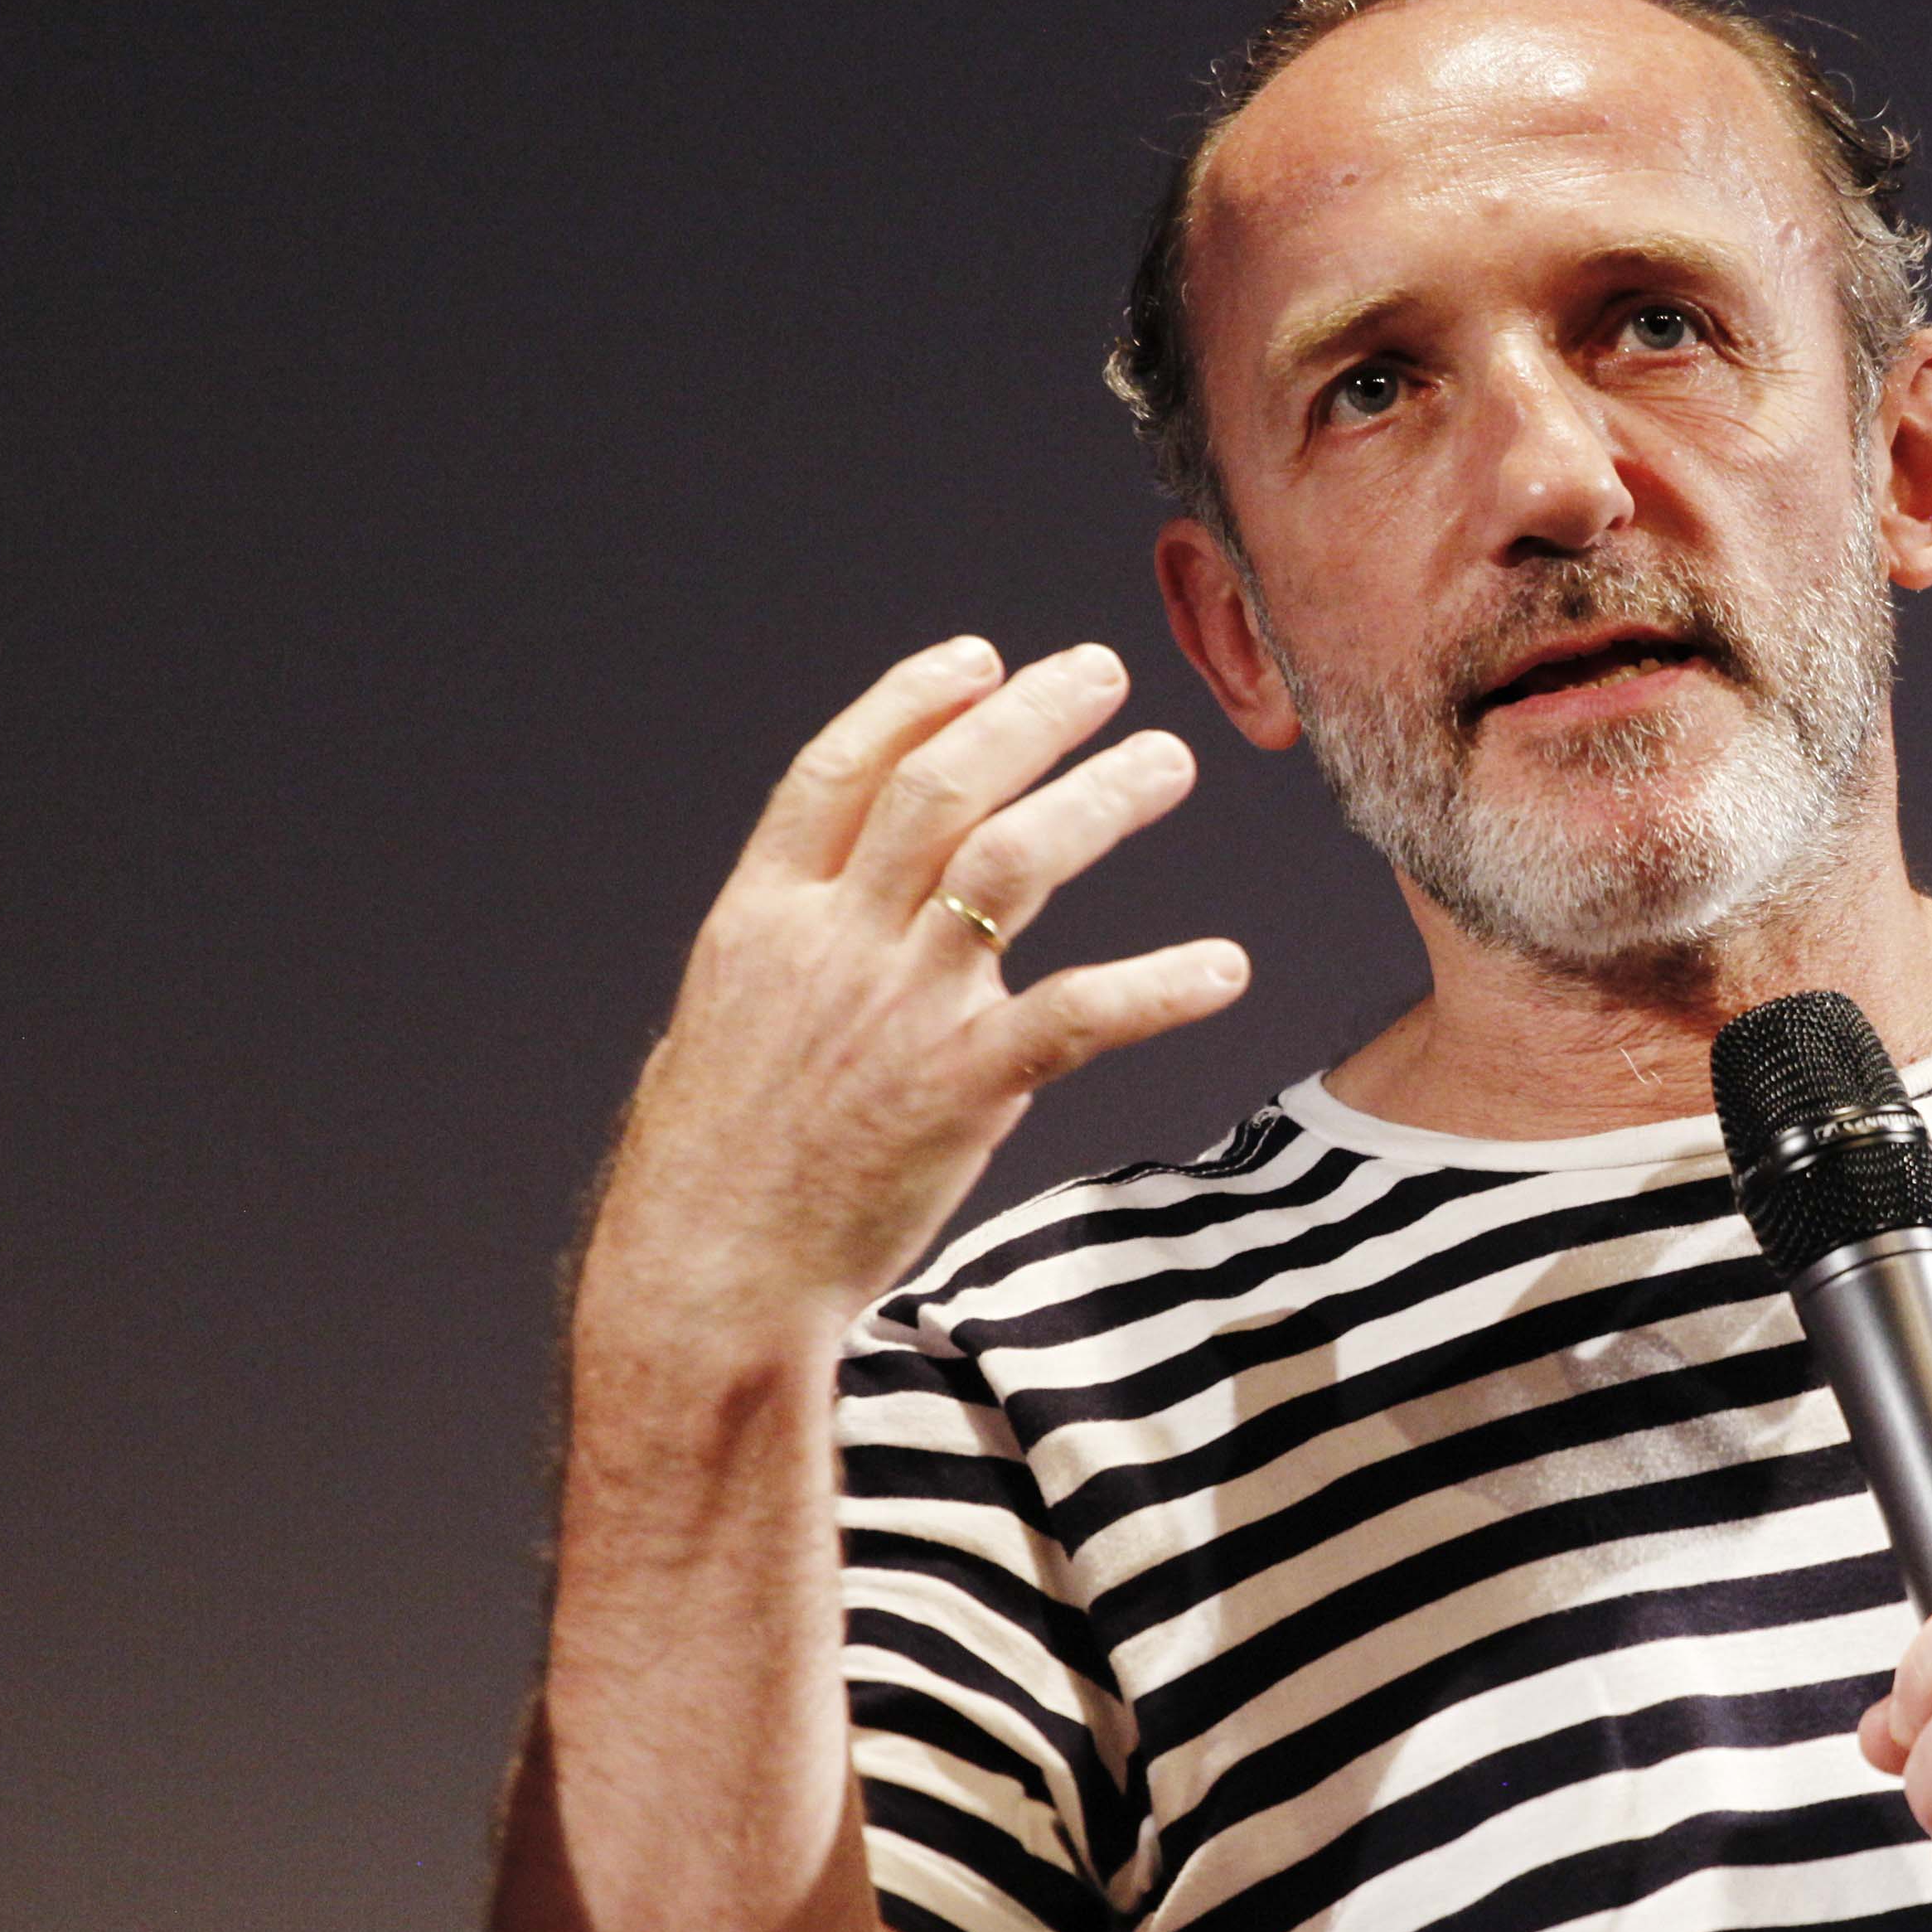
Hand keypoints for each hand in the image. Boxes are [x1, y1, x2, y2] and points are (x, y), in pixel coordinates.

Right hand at [581, 637, 1247, 1346]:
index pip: (840, 771)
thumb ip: (790, 953)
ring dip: (1100, 798)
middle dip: (1027, 716)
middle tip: (1102, 673)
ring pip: (1012, 860)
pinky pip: (1080, 1015)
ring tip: (1169, 761)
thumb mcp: (724, 1024)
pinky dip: (1160, 985)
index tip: (979, 659)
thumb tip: (835, 909)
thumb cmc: (713, 1165)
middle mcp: (832, 941)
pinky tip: (1223, 968)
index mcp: (761, 917)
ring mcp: (900, 1008)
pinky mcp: (960, 1087)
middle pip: (940, 786)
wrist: (708, 1272)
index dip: (912, 699)